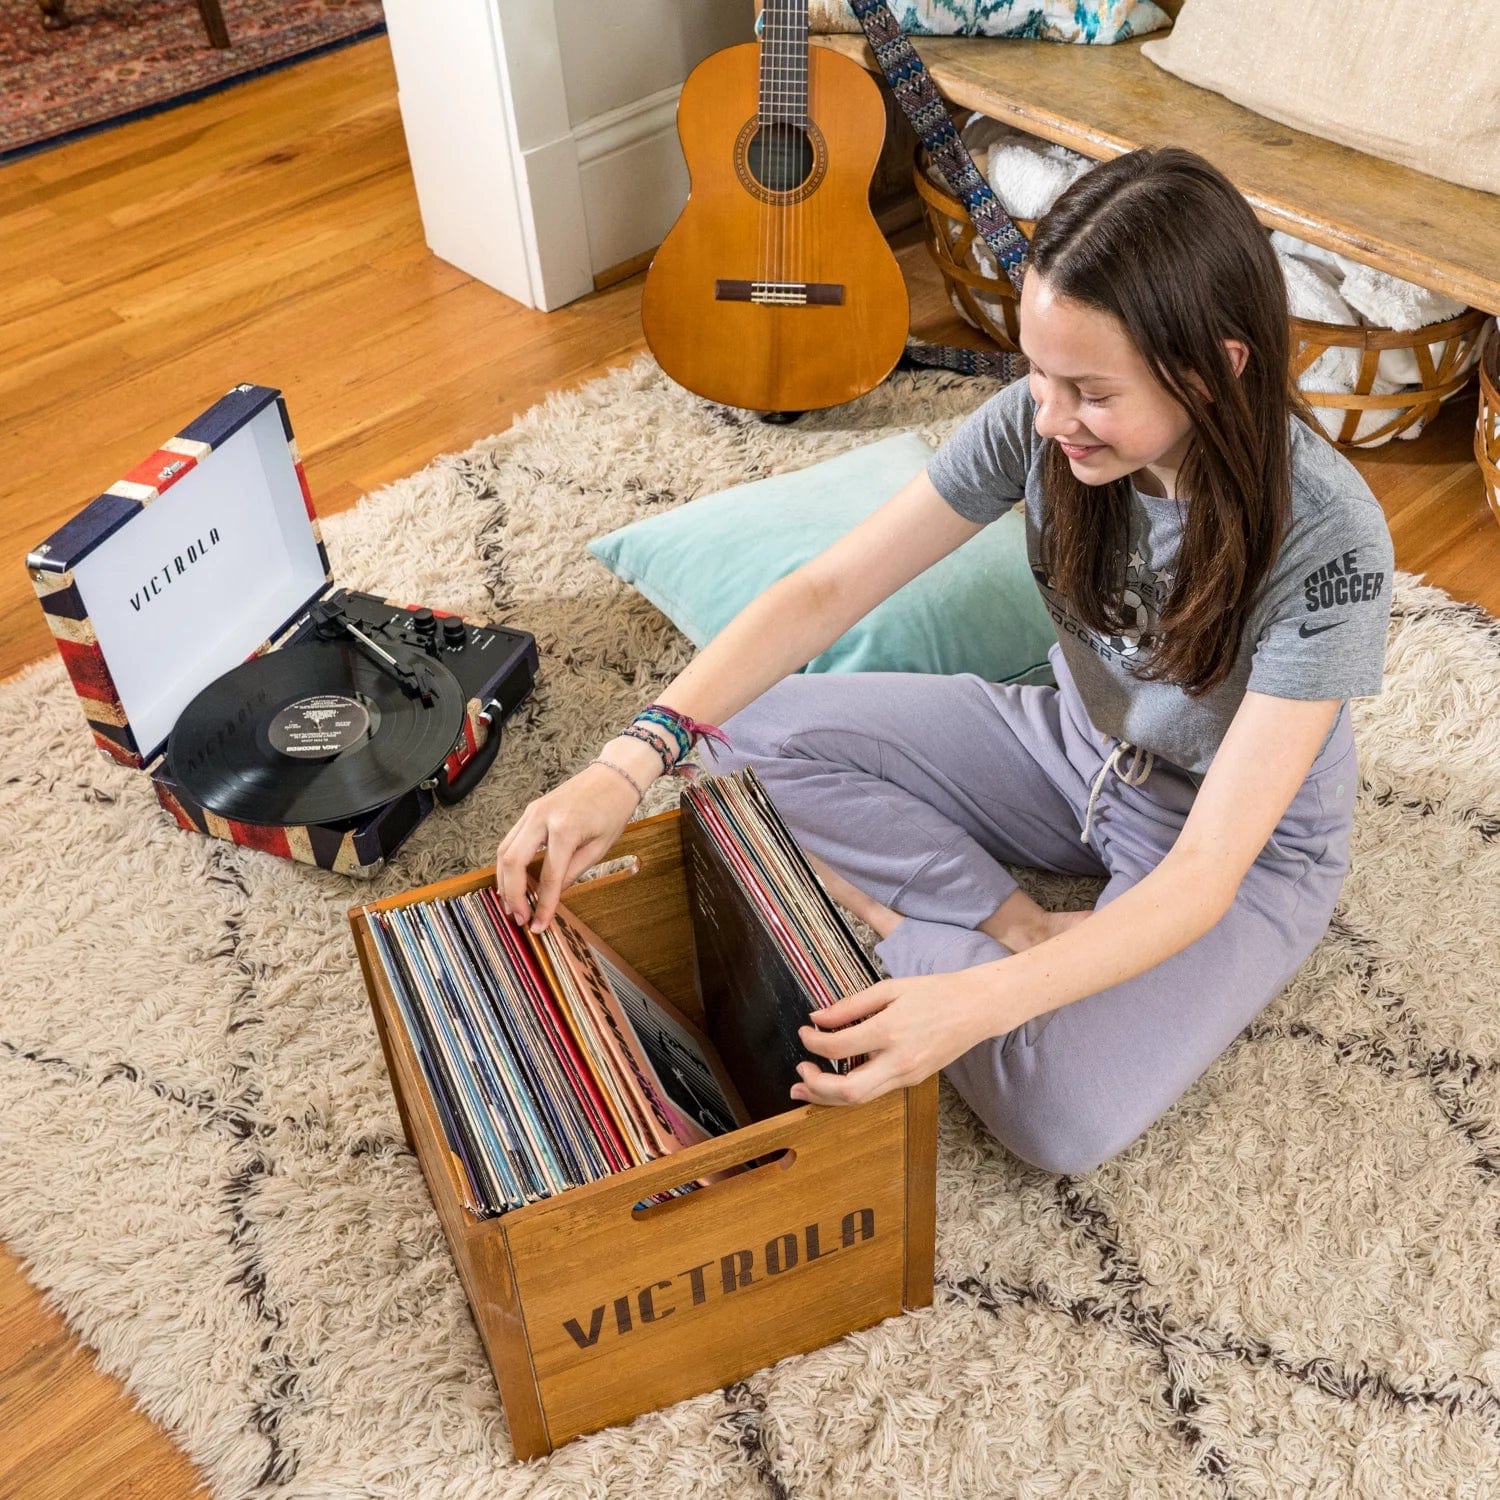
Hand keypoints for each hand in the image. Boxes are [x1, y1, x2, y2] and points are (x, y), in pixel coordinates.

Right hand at [494, 761, 642, 931]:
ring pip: (504, 851)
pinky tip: (514, 882)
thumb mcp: (600, 847)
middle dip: (512, 895)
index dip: (542, 905)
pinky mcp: (530, 811)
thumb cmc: (613, 809)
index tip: (539, 925)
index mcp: (565, 828)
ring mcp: (532, 811)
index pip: (548, 876)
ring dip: (504, 881)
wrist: (613, 775)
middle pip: (512, 862)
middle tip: (520, 917)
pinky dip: (509, 864)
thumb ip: (573, 872)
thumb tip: (552, 896)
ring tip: (513, 905)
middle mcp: (542, 817)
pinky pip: (510, 841)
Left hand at [790, 968, 1012, 1107]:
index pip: (837, 1047)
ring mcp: (908, 1075)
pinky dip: (850, 1090)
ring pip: (860, 1099)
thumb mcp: (889, 988)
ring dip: (827, 1097)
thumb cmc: (934, 992)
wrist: (976, 1008)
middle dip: (815, 1086)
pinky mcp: (913, 1081)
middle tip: (799, 1071)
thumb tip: (816, 1018)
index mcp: (889, 1031)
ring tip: (805, 1087)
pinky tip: (836, 1080)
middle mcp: (898, 1061)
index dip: (812, 1042)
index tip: (804, 1032)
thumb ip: (850, 1005)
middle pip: (847, 1091)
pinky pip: (875, 1091)